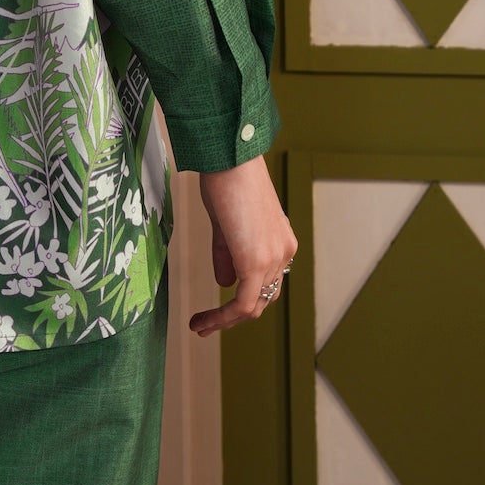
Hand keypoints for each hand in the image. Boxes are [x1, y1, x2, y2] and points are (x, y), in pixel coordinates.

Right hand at [189, 154, 296, 336]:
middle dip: (235, 315)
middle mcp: (284, 253)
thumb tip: (225, 283)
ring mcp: (274, 259)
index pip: (267, 282)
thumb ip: (228, 254)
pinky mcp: (256, 263)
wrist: (230, 159)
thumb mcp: (226, 223)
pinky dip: (223, 318)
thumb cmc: (226, 178)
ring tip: (200, 325)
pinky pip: (243, 304)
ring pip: (254, 305)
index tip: (218, 307)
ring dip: (226, 321)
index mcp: (280, 240)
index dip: (243, 299)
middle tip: (207, 323)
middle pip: (264, 298)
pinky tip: (203, 321)